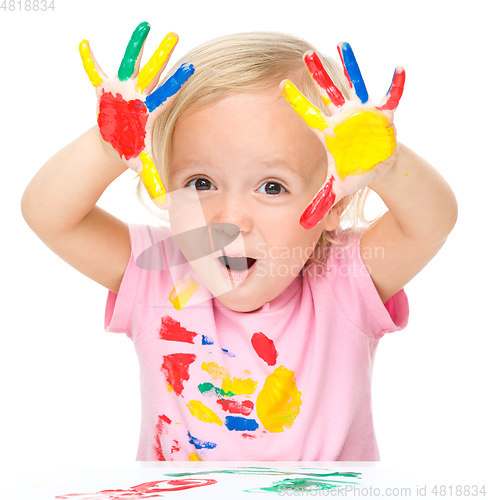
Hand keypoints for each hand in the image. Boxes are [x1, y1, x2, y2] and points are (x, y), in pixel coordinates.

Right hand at [79, 21, 193, 207]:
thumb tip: (169, 209)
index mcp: (151, 111)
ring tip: (144, 25)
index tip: (193, 70)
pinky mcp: (105, 87)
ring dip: (135, 45)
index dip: (179, 84)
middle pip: (154, 72)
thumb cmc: (131, 152)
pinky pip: (94, 71)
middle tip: (175, 36)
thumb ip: (156, 183)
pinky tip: (83, 44)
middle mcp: (141, 96)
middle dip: (162, 55)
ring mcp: (123, 89)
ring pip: (130, 62)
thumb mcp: (143, 166)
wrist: (115, 142)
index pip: (168, 96)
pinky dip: (87, 60)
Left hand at [281, 42, 404, 228]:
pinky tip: (399, 69)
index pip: (308, 116)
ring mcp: (362, 113)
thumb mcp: (338, 190)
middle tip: (305, 56)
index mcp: (330, 133)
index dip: (296, 102)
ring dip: (350, 67)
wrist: (381, 167)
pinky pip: (391, 96)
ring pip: (354, 86)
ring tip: (342, 45)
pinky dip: (396, 84)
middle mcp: (343, 119)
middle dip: (318, 75)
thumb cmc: (356, 173)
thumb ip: (320, 205)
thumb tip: (304, 226)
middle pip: (327, 94)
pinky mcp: (383, 114)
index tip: (281, 85)